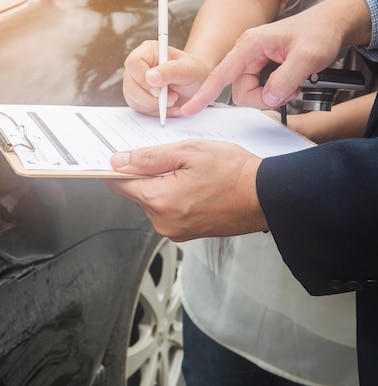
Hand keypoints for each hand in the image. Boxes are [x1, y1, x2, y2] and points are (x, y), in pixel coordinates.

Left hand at [106, 140, 266, 241]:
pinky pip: (168, 212)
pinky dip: (174, 197)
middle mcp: (163, 222)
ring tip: (189, 172)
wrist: (267, 196)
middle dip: (147, 174)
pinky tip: (194, 185)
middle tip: (172, 158)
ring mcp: (175, 231)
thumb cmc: (234, 172)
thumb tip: (118, 161)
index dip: (117, 167)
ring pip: (153, 202)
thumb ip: (149, 158)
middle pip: (137, 193)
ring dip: (162, 185)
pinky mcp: (187, 234)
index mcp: (160, 201)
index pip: (120, 184)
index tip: (119, 156)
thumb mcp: (189, 152)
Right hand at [123, 41, 212, 117]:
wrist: (196, 83)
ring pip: (133, 99)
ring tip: (173, 100)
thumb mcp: (187, 70)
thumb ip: (170, 71)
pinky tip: (169, 107)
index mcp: (147, 51)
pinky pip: (139, 108)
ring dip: (154, 106)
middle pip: (130, 85)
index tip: (159, 92)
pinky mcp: (137, 97)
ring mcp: (135, 82)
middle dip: (151, 99)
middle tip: (172, 99)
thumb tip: (150, 77)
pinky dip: (156, 112)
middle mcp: (137, 66)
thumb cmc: (193, 71)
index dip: (142, 80)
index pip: (133, 64)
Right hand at [180, 0, 370, 114]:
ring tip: (294, 84)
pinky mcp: (261, 68)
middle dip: (263, 98)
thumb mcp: (308, 57)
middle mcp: (247, 54)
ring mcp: (253, 61)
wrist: (332, 25)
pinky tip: (290, 83)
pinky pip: (260, 89)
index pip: (220, 75)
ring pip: (250, 93)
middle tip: (290, 91)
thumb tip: (268, 99)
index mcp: (249, 46)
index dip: (204, 94)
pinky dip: (276, 92)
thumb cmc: (319, 32)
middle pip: (240, 91)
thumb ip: (284, 81)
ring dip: (272, 96)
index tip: (189, 109)